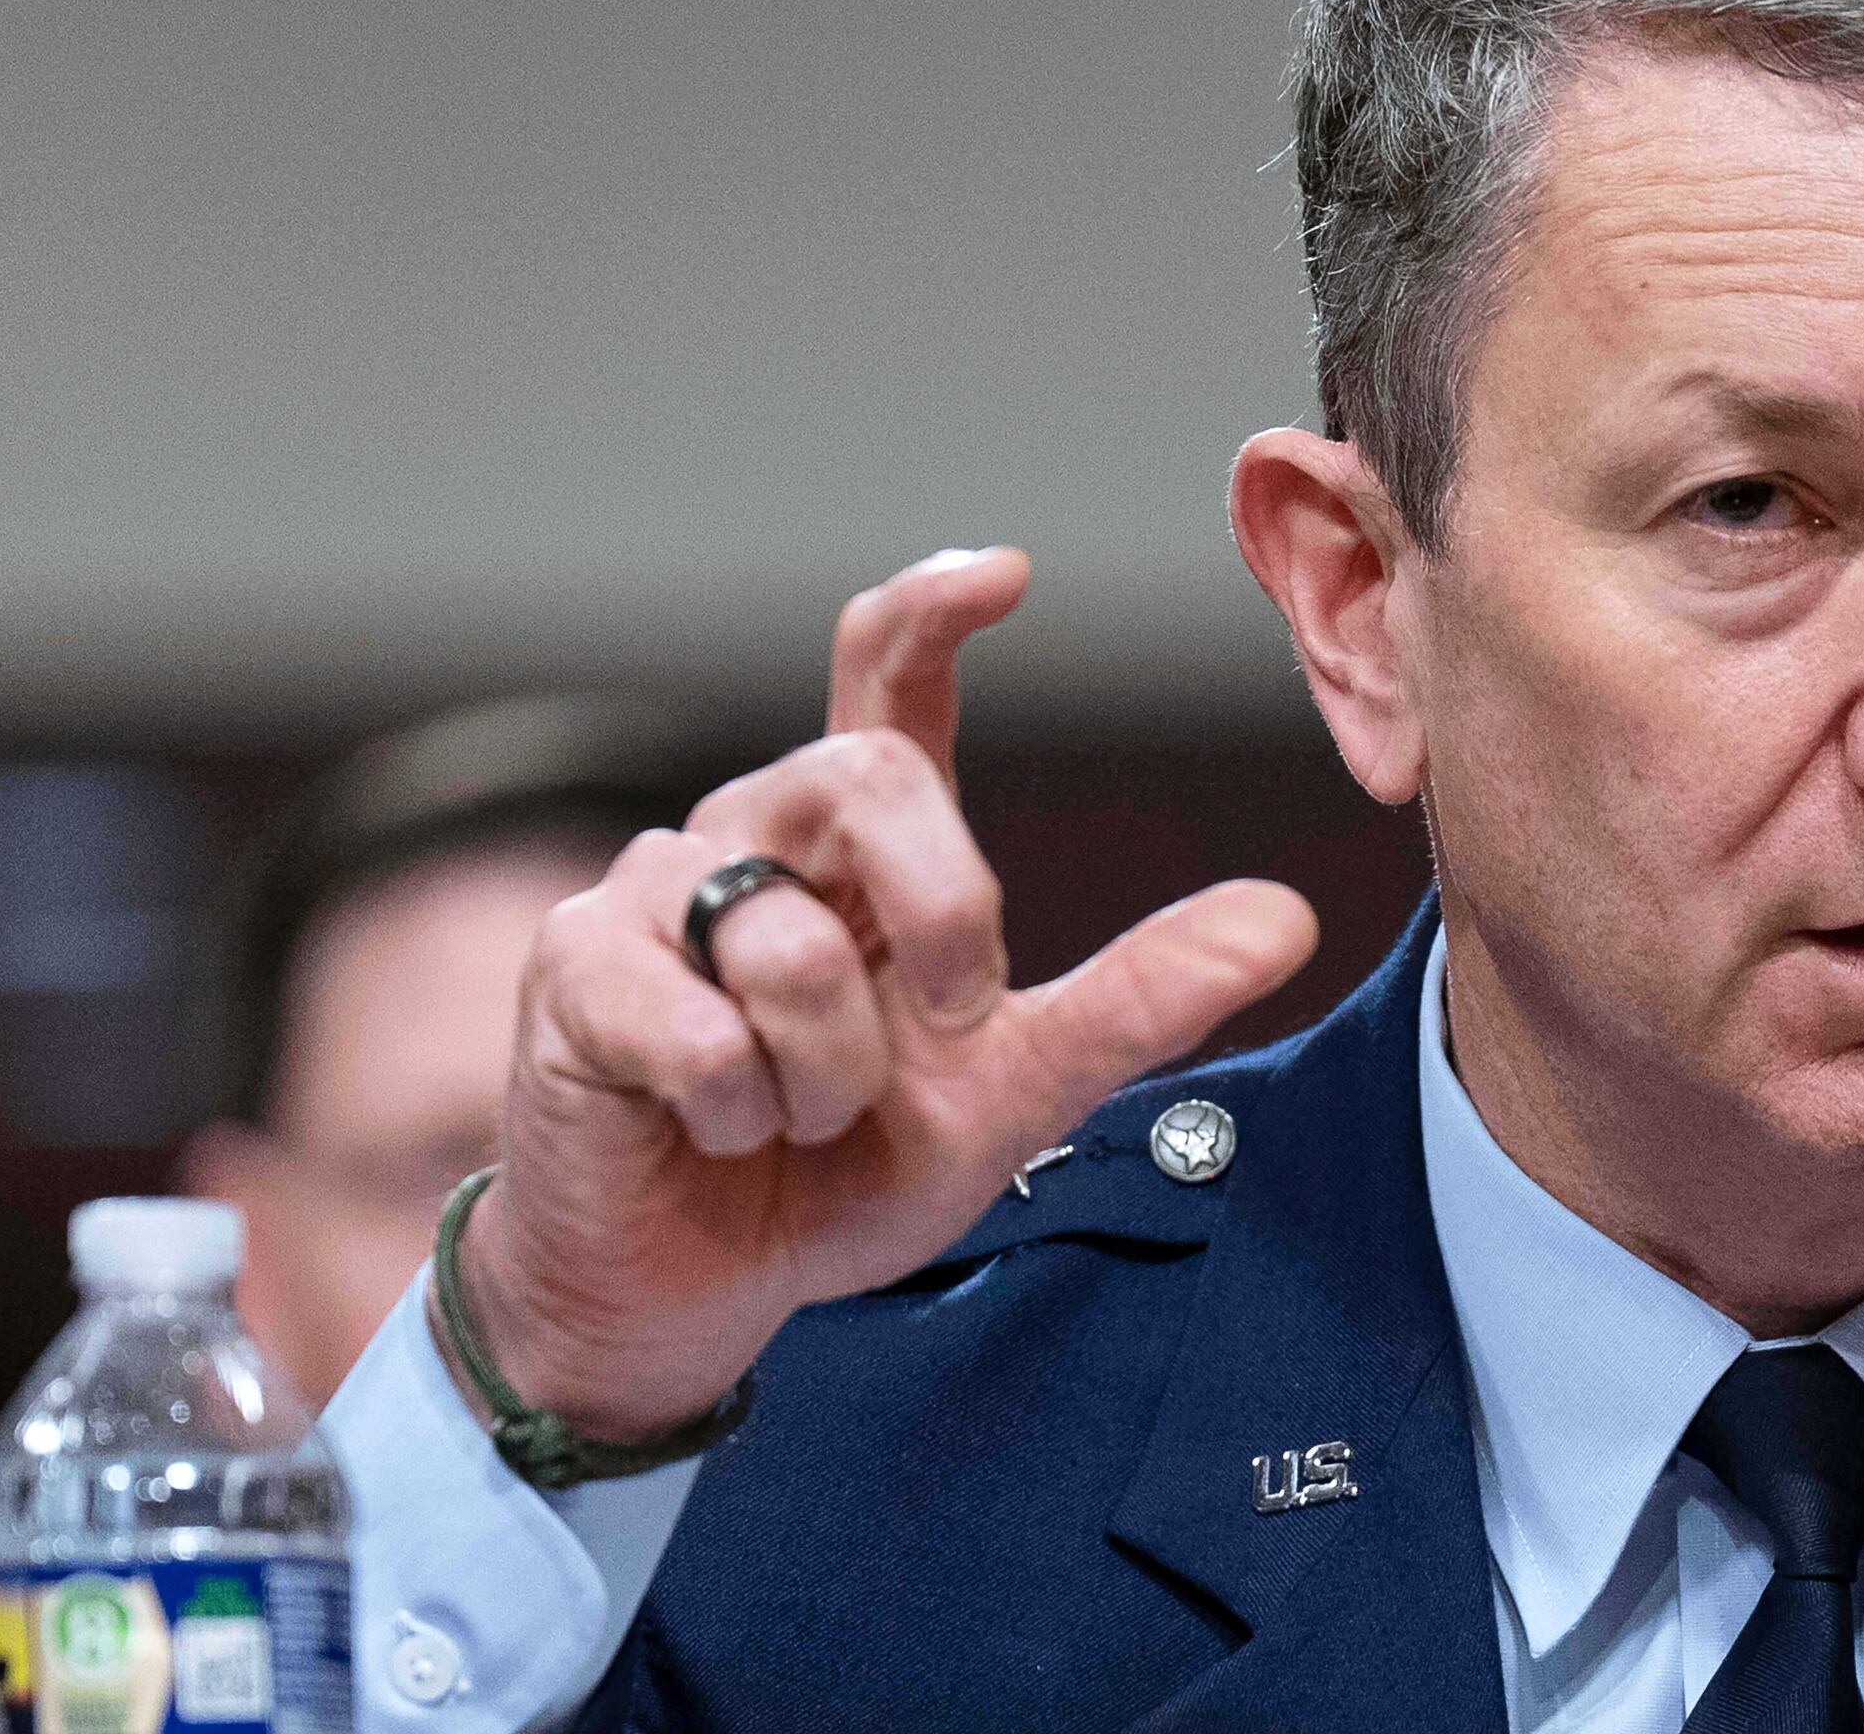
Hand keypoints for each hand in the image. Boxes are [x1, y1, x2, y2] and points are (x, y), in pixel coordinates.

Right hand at [447, 548, 1318, 1439]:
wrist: (696, 1289)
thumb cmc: (842, 1169)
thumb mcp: (1015, 1087)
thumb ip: (1141, 999)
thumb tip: (1289, 919)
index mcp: (866, 847)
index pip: (889, 679)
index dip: (934, 612)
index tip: (1006, 573)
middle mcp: (758, 835)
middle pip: (868, 769)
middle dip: (945, 907)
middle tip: (953, 1019)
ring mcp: (651, 893)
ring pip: (785, 936)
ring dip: (829, 1069)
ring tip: (801, 1120)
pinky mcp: (574, 970)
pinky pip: (694, 1023)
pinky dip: (736, 1108)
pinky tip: (715, 1131)